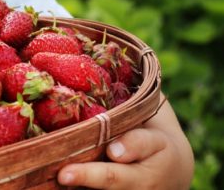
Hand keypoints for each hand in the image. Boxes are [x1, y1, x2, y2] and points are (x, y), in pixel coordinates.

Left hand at [56, 98, 193, 189]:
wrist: (174, 172)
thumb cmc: (152, 130)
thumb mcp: (153, 114)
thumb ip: (133, 96)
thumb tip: (100, 48)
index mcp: (158, 146)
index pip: (144, 144)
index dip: (130, 147)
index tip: (114, 151)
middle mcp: (146, 176)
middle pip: (119, 178)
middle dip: (93, 176)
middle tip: (65, 174)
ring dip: (84, 188)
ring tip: (60, 181)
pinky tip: (50, 189)